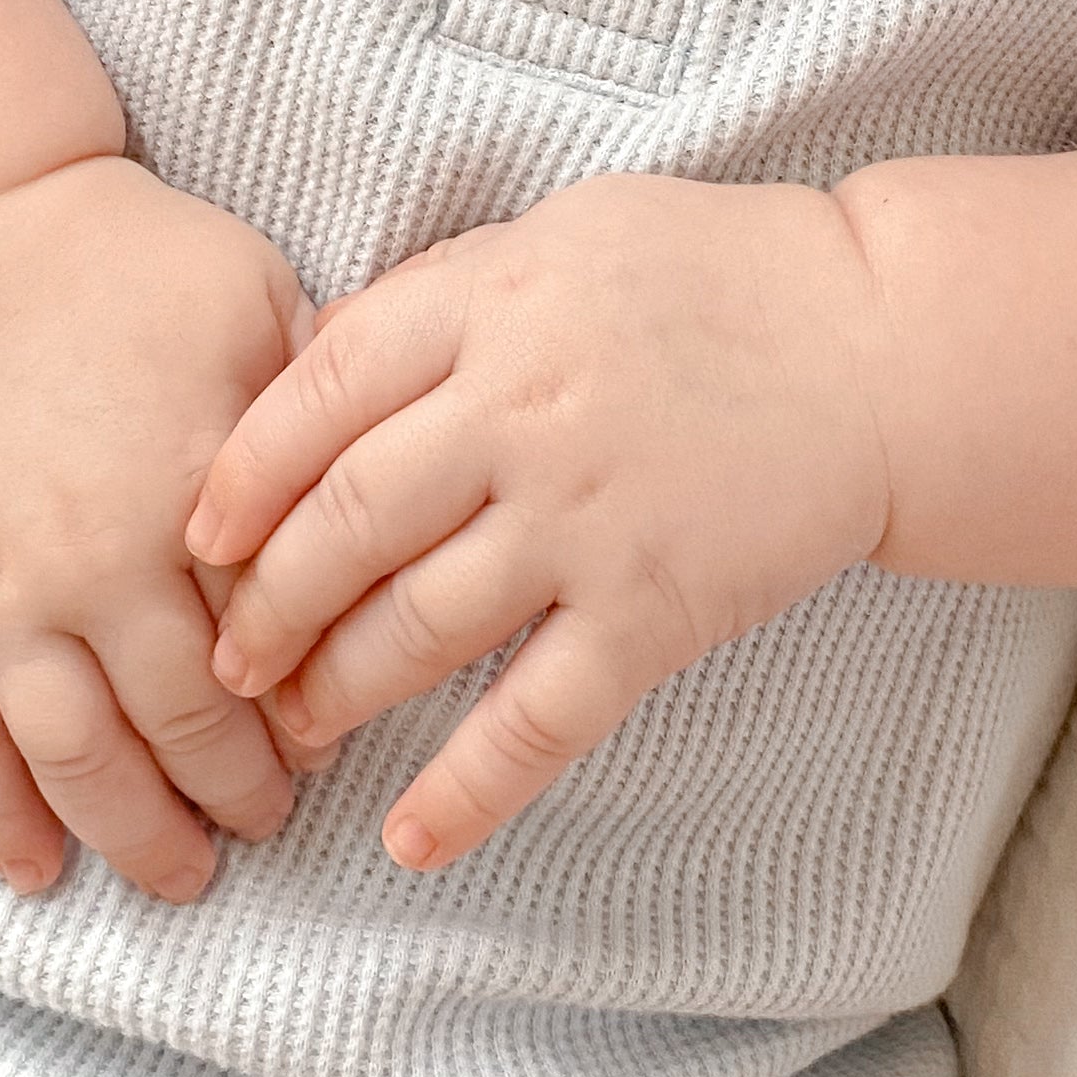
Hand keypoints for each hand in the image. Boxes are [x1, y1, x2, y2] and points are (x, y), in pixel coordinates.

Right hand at [0, 154, 326, 904]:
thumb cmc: (129, 259)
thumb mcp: (259, 302)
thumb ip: (320, 410)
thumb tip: (396, 488)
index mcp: (195, 491)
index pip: (272, 644)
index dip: (309, 714)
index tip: (333, 750)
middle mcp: (95, 560)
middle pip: (180, 725)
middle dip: (235, 796)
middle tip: (268, 828)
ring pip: (72, 756)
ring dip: (131, 833)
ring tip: (179, 877)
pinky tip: (34, 870)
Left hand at [184, 170, 894, 871]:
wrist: (877, 345)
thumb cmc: (710, 275)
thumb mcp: (557, 236)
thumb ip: (438, 298)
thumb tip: (309, 365)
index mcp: (489, 303)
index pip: (318, 394)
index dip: (241, 474)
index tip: (200, 535)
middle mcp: (521, 411)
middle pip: (347, 521)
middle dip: (266, 602)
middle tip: (226, 656)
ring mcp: (587, 518)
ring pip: (419, 626)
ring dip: (338, 690)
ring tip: (295, 727)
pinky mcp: (654, 611)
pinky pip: (539, 720)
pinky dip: (468, 790)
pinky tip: (410, 839)